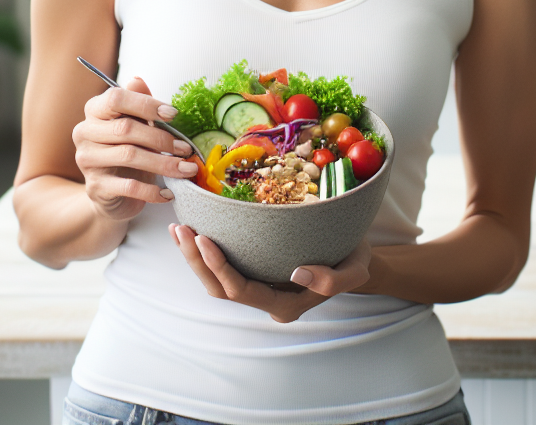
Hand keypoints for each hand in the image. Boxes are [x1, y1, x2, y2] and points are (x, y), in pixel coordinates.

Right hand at [72, 77, 196, 220]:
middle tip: (186, 148)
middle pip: (126, 128)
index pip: (116, 98)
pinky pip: (127, 186)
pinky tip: (169, 193)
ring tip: (187, 169)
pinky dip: (152, 190)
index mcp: (95, 111)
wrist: (113, 194)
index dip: (146, 104)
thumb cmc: (129, 150)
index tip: (174, 114)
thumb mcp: (137, 124)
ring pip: (128, 156)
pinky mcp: (95, 187)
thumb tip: (138, 80)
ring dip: (163, 163)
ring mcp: (87, 160)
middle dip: (162, 138)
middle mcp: (85, 132)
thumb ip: (139, 103)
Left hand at [169, 223, 371, 322]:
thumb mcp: (355, 270)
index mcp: (285, 305)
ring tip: (179, 230)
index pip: (241, 290)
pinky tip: (195, 234)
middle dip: (197, 261)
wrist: (357, 262)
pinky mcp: (258, 275)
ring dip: (195, 258)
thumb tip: (297, 272)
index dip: (219, 267)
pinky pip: (225, 271)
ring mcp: (261, 290)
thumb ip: (331, 279)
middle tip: (181, 230)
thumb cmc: (356, 262)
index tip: (204, 238)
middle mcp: (268, 301)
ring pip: (217, 282)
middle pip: (220, 289)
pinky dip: (206, 254)